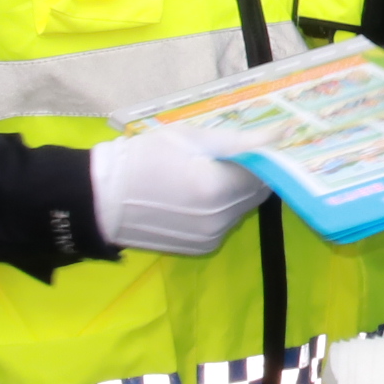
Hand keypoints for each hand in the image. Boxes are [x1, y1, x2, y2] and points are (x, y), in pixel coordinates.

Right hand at [89, 128, 268, 255]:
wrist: (101, 199)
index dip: (264, 157)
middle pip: (256, 194)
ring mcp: (211, 237)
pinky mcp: (201, 249)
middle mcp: (220, 219)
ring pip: (241, 210)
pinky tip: (194, 198)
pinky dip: (219, 210)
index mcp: (218, 188)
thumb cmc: (143, 157)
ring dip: (234, 193)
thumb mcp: (189, 138)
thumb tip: (282, 134)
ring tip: (204, 176)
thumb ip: (239, 141)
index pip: (266, 173)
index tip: (256, 145)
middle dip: (250, 175)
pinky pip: (224, 225)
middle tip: (226, 158)